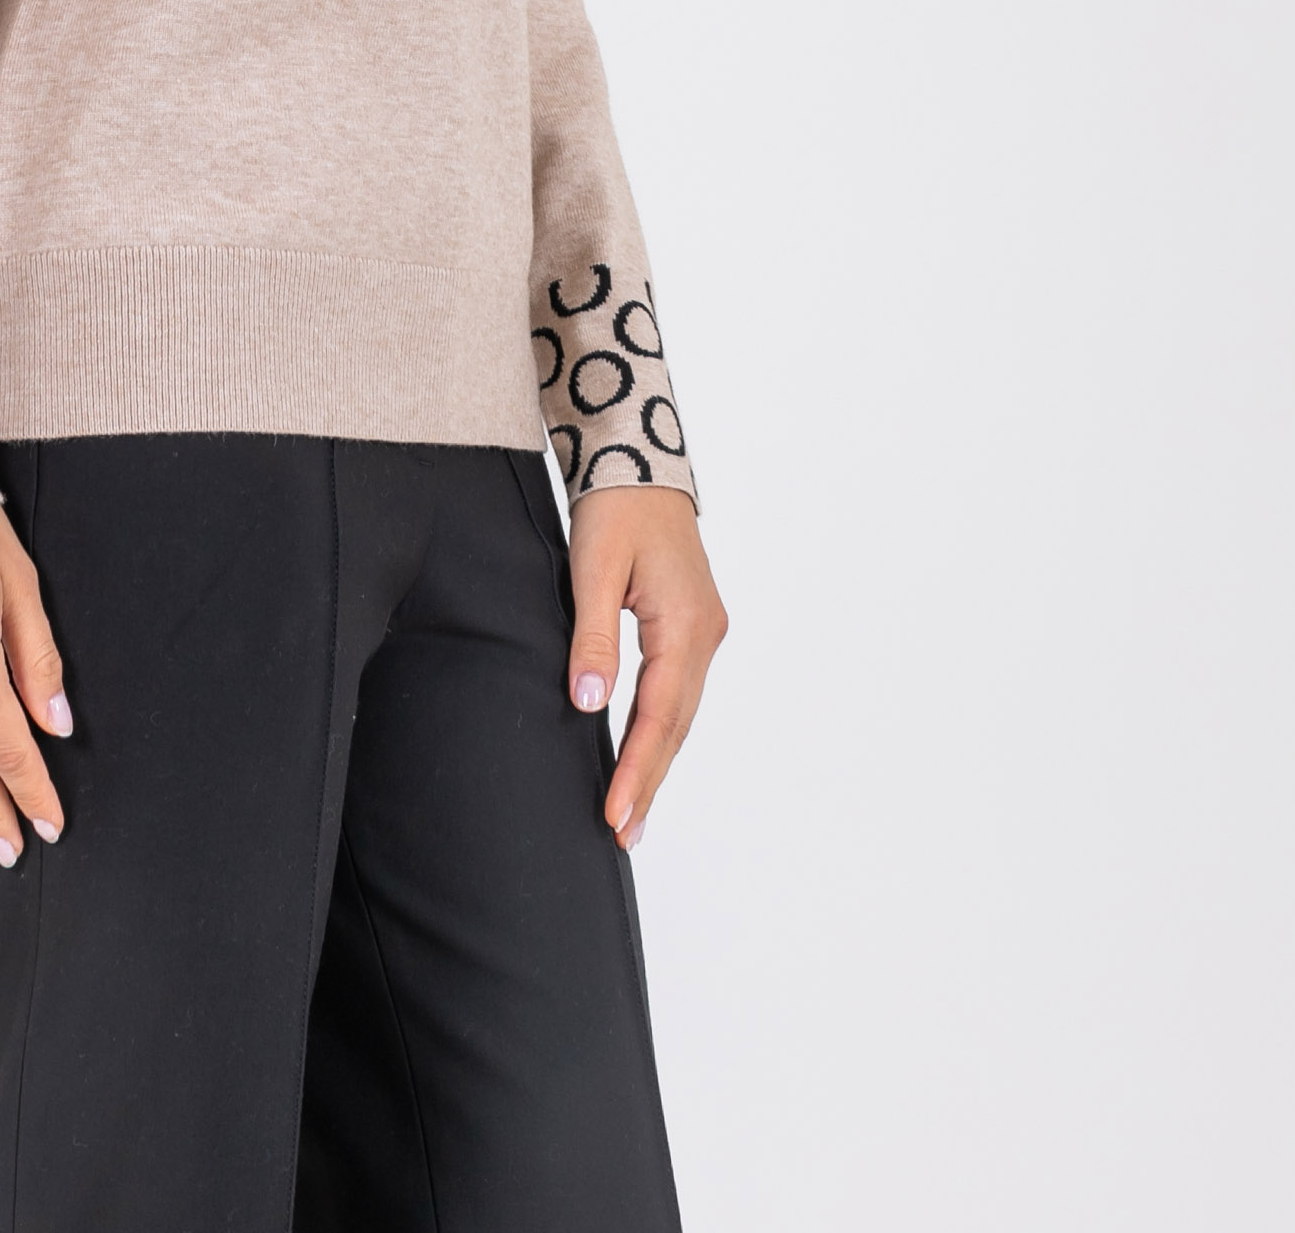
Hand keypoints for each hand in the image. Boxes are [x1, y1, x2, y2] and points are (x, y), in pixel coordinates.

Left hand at [566, 488, 726, 848]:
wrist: (639, 460)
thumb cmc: (616, 506)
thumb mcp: (592, 568)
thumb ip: (592, 637)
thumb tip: (589, 704)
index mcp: (686, 625)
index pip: (658, 715)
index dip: (636, 770)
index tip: (615, 816)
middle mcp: (706, 634)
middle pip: (676, 724)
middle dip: (649, 780)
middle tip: (624, 835)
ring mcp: (704, 630)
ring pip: (679, 711)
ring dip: (655, 760)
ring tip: (631, 812)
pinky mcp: (692, 625)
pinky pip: (677, 690)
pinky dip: (659, 727)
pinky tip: (642, 754)